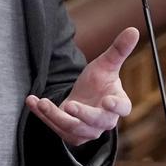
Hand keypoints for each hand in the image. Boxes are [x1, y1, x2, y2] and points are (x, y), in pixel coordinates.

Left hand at [26, 27, 137, 145]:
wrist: (83, 99)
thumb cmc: (99, 82)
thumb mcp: (106, 64)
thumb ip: (119, 50)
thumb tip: (133, 30)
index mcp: (117, 103)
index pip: (122, 108)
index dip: (116, 106)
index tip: (108, 101)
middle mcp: (104, 121)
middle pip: (96, 121)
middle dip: (82, 114)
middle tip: (70, 105)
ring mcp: (87, 131)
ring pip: (72, 127)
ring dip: (55, 116)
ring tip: (42, 102)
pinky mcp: (70, 135)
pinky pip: (54, 127)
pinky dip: (42, 115)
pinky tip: (32, 101)